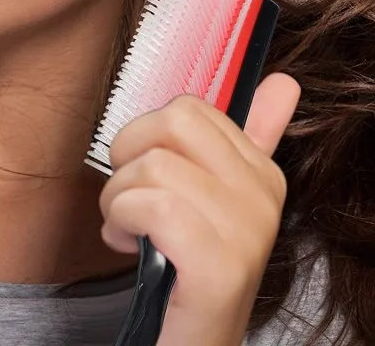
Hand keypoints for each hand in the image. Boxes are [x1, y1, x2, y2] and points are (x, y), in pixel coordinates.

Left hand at [98, 72, 300, 345]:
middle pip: (172, 121)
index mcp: (260, 171)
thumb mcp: (214, 196)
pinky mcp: (221, 265)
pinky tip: (127, 243)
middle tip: (131, 196)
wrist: (188, 340)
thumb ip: (251, 138)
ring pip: (154, 165)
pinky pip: (152, 206)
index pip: (188, 109)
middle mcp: (263, 195)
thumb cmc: (186, 262)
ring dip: (118, 198)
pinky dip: (120, 220)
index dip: (148, 139)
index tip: (152, 179)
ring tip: (128, 227)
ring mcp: (247, 230)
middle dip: (130, 156)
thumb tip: (284, 82)